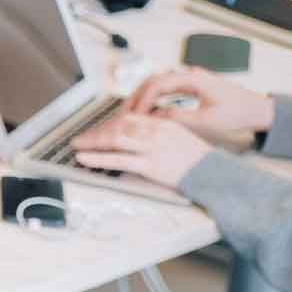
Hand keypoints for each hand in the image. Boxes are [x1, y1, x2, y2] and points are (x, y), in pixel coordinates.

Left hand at [72, 112, 215, 189]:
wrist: (214, 174)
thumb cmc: (198, 159)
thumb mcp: (178, 136)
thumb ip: (157, 131)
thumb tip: (136, 130)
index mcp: (162, 123)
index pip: (128, 118)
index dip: (109, 123)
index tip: (98, 128)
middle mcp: (155, 132)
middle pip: (118, 126)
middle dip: (97, 131)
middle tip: (83, 137)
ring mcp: (152, 148)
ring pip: (115, 140)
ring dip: (92, 141)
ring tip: (77, 144)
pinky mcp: (150, 165)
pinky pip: (119, 159)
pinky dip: (98, 158)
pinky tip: (84, 157)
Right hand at [125, 68, 275, 132]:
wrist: (260, 110)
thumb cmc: (239, 113)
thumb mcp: (208, 120)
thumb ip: (179, 117)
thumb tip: (155, 119)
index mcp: (193, 78)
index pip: (157, 84)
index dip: (141, 100)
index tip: (133, 116)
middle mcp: (189, 74)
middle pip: (152, 80)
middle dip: (135, 97)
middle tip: (123, 114)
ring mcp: (190, 79)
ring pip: (156, 83)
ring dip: (142, 97)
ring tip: (131, 114)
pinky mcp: (191, 86)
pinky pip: (165, 88)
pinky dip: (152, 98)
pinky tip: (147, 110)